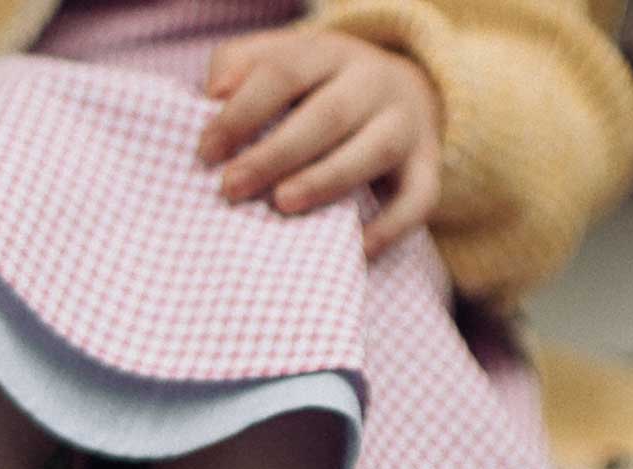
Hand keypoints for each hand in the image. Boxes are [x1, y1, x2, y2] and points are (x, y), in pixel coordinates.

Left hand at [198, 28, 442, 258]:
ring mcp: (406, 124)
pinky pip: (417, 199)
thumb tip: (213, 97)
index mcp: (328, 53)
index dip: (241, 113)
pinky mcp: (426, 168)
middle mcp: (372, 82)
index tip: (206, 154)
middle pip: (329, 113)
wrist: (403, 95)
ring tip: (283, 205)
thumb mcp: (281, 64)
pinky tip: (356, 250)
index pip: (283, 73)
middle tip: (232, 188)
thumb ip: (241, 71)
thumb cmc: (317, 92)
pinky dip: (390, 227)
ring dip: (327, 179)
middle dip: (276, 153)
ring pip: (375, 149)